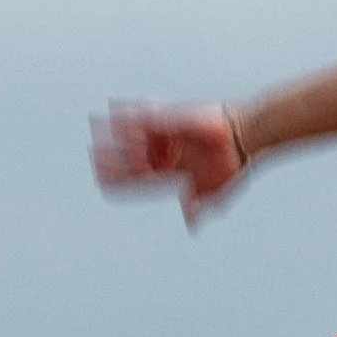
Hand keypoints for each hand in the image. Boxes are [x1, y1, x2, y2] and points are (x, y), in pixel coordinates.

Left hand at [89, 101, 247, 228]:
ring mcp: (166, 135)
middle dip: (112, 158)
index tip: (100, 183)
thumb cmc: (233, 166)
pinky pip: (144, 113)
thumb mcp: (213, 192)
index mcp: (171, 174)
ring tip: (93, 128)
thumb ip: (199, 207)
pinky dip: (127, 111)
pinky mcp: (170, 118)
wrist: (244, 138)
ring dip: (114, 134)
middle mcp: (165, 153)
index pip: (138, 179)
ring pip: (133, 135)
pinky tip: (110, 111)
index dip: (119, 180)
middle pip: (131, 157)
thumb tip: (191, 226)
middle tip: (92, 157)